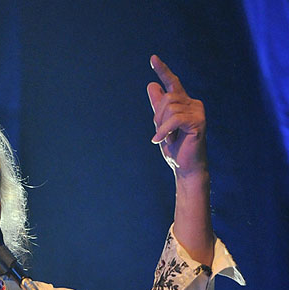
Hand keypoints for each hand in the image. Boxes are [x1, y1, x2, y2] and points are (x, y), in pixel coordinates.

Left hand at [147, 55, 207, 178]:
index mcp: (184, 103)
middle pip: (167, 98)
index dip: (162, 71)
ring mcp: (198, 111)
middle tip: (160, 134)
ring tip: (166, 139)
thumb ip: (158, 108)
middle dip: (158, 117)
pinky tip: (160, 140)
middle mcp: (193, 103)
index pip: (172, 83)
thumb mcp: (161, 127)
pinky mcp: (199, 121)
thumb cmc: (175, 150)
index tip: (153, 58)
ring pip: (170, 108)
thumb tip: (151, 85)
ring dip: (162, 126)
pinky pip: (175, 118)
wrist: (186, 168)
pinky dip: (164, 130)